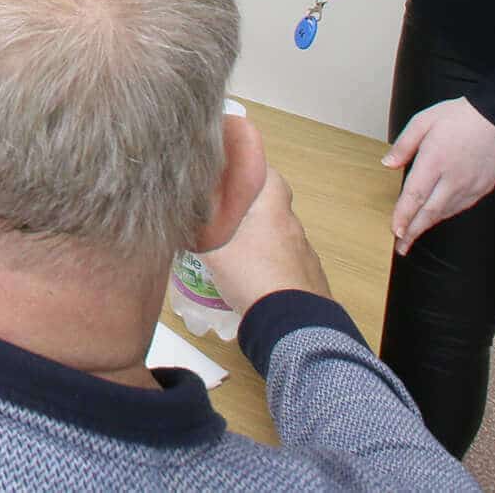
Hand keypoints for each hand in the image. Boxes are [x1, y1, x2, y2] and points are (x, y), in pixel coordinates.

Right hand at [197, 163, 331, 309]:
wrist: (292, 322)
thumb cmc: (251, 274)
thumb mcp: (213, 247)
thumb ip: (199, 223)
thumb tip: (183, 203)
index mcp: (273, 208)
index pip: (267, 173)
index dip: (247, 173)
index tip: (228, 180)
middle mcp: (293, 224)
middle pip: (272, 206)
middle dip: (251, 209)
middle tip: (226, 219)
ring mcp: (305, 252)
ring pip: (280, 235)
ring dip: (263, 239)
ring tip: (238, 255)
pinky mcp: (310, 276)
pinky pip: (288, 261)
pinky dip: (273, 264)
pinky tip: (257, 280)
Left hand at [385, 97, 494, 254]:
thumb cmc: (459, 116)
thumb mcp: (423, 121)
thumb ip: (404, 145)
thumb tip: (387, 164)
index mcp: (435, 161)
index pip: (415, 196)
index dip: (404, 216)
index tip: (395, 231)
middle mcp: (453, 178)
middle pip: (430, 212)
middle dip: (413, 231)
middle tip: (401, 247)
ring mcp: (470, 185)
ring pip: (445, 213)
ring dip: (428, 225)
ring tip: (413, 235)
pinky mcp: (483, 188)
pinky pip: (460, 207)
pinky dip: (445, 215)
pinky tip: (436, 218)